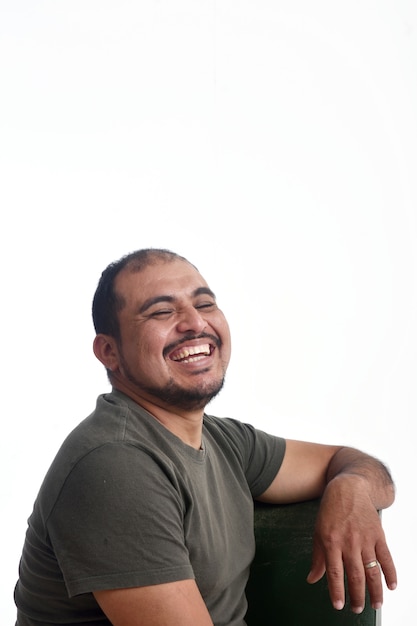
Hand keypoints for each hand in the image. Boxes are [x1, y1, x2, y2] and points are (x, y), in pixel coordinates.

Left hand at [306, 474, 396, 612]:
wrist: (349, 488)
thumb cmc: (330, 511)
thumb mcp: (318, 531)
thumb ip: (318, 557)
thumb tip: (312, 579)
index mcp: (331, 541)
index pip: (335, 572)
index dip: (337, 591)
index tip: (339, 606)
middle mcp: (349, 542)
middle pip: (355, 575)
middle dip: (357, 596)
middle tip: (356, 609)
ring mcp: (365, 539)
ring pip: (372, 570)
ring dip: (375, 590)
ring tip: (375, 605)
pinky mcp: (378, 535)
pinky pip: (386, 558)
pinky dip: (390, 573)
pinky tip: (391, 586)